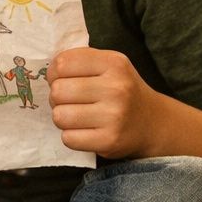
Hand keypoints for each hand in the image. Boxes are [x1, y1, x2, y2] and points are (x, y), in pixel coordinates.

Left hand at [46, 47, 163, 158]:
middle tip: (70, 100)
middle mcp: (116, 88)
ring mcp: (114, 116)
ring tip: (77, 115)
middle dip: (57, 97)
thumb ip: (80, 60)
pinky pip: (68, 138)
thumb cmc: (122, 90)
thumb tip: (48, 69)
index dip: (54, 72)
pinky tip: (85, 131)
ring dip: (63, 117)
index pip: (62, 63)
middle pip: (58, 90)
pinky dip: (71, 136)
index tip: (62, 79)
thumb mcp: (109, 65)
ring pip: (59, 116)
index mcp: (114, 63)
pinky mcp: (110, 141)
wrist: (153, 122)